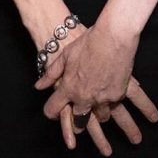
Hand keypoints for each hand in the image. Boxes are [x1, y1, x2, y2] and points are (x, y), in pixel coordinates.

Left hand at [40, 24, 157, 151]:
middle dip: (77, 121)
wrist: (114, 36)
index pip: (53, 110)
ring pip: (100, 116)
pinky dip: (112, 99)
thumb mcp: (66, 54)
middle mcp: (84, 98)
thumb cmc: (89, 41)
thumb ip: (51, 73)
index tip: (55, 109)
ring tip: (98, 103)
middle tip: (79, 113)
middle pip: (78, 122)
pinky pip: (114, 104)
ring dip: (97, 112)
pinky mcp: (118, 95)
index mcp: (69, 88)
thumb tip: (39, 86)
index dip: (51, 112)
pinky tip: (112, 90)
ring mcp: (102, 98)